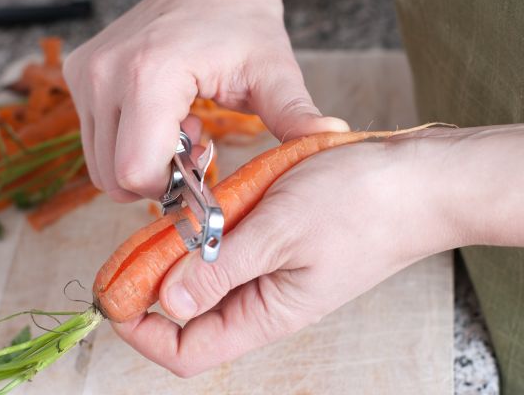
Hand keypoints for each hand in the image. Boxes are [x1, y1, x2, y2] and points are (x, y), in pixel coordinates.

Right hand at [63, 0, 347, 200]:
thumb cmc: (241, 25)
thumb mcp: (273, 72)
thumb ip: (296, 113)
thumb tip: (335, 140)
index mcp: (149, 75)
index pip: (136, 171)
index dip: (170, 188)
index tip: (203, 165)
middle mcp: (103, 74)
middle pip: (113, 177)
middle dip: (157, 179)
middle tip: (195, 147)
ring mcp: (85, 74)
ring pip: (99, 165)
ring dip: (142, 163)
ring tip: (180, 129)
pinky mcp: (78, 75)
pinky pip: (95, 139)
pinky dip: (127, 143)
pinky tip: (162, 117)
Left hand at [109, 127, 516, 376]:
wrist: (416, 180)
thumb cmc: (360, 204)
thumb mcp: (281, 232)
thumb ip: (222, 269)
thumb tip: (168, 301)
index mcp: (268, 313)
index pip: (188, 351)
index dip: (144, 333)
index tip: (115, 297)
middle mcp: (265, 300)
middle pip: (190, 314)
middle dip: (152, 284)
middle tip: (130, 246)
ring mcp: (271, 270)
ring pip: (206, 278)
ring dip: (179, 253)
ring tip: (166, 218)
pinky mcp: (277, 242)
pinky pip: (229, 248)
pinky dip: (207, 232)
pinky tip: (201, 205)